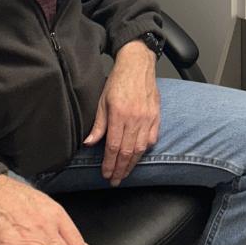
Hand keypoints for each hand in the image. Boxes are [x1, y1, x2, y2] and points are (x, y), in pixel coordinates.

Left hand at [84, 40, 159, 183]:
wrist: (138, 64)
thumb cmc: (118, 80)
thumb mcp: (102, 100)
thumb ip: (98, 124)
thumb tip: (89, 143)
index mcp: (119, 114)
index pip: (114, 146)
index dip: (109, 163)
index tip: (105, 174)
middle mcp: (135, 118)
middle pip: (128, 152)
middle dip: (120, 169)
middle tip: (114, 180)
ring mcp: (148, 118)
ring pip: (141, 148)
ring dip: (132, 164)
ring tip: (124, 173)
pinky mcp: (156, 116)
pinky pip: (152, 138)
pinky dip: (145, 150)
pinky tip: (138, 156)